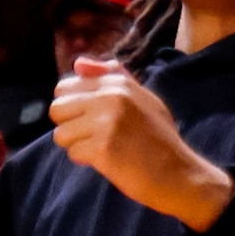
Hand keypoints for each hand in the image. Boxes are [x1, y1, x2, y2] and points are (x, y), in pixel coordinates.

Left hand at [47, 59, 233, 228]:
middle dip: (70, 126)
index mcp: (118, 82)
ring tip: (103, 147)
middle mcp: (111, 96)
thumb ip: (110, 77)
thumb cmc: (157, 136)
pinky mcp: (102, 147)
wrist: (177, 172)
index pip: (64, 87)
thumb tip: (78, 62)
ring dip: (77, 144)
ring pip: (61, 133)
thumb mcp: (141, 97)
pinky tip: (108, 160)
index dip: (73, 107)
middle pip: (57, 109)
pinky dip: (86, 160)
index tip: (92, 118)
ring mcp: (107, 121)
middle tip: (96, 136)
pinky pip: (73, 152)